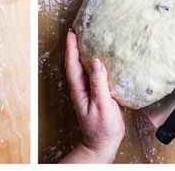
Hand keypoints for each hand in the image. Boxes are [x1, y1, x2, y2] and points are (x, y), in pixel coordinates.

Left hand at [60, 30, 124, 163]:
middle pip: (75, 62)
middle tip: (79, 29)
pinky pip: (92, 73)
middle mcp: (80, 87)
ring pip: (83, 67)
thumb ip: (99, 84)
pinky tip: (100, 57)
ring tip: (88, 38)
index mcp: (79, 89)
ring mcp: (87, 91)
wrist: (103, 145)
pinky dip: (93, 62)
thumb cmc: (102, 129)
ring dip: (84, 52)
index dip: (71, 47)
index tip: (72, 32)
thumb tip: (96, 62)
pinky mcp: (95, 93)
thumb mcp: (102, 105)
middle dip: (75, 45)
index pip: (72, 64)